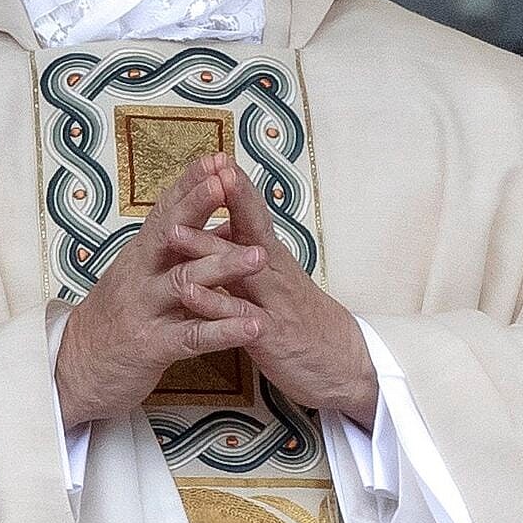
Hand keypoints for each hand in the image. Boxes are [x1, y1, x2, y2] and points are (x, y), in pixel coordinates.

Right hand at [54, 156, 265, 428]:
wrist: (74, 369)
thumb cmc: (117, 319)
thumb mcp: (141, 278)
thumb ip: (175, 253)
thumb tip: (214, 224)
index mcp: (140, 256)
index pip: (165, 211)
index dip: (189, 184)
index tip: (216, 158)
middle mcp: (138, 275)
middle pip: (169, 234)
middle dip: (198, 206)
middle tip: (227, 182)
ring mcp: (143, 309)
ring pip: (185, 282)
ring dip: (225, 268)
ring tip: (261, 256)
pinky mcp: (150, 346)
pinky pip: (192, 335)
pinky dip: (224, 329)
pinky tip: (253, 325)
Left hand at [165, 157, 378, 427]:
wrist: (347, 366)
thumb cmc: (306, 323)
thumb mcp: (278, 285)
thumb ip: (249, 260)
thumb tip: (222, 234)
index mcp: (273, 260)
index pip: (253, 216)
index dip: (236, 187)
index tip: (214, 156)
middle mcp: (274, 273)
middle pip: (247, 229)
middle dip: (225, 199)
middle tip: (203, 170)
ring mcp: (273, 303)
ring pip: (238, 269)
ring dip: (206, 248)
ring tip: (175, 230)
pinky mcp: (271, 336)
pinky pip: (238, 316)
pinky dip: (214, 303)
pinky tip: (190, 292)